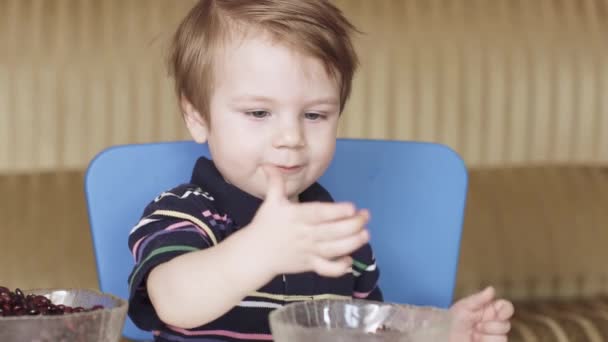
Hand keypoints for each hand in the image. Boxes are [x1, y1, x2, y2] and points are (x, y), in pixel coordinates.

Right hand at [248, 166, 369, 277]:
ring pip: (333, 249)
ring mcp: (308, 251)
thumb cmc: (265, 225)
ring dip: (352, 243)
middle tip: (366, 216)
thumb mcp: (270, 202)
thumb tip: (269, 165)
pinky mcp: (309, 265)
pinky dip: (339, 267)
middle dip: (353, 225)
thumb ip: (275, 183)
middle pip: (332, 231)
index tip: (352, 207)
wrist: (254, 254)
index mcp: (296, 217)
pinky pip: (326, 269)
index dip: (337, 211)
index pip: (319, 214)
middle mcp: (304, 234)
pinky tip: (349, 260)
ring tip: (366, 235)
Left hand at [448, 286, 514, 341]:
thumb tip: (491, 289)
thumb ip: (479, 298)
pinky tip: (475, 341)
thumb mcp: (465, 306)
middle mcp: (495, 323)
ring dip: (486, 337)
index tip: (498, 314)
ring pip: (502, 338)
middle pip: (506, 325)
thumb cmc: (454, 318)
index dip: (506, 311)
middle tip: (476, 325)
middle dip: (491, 327)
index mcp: (491, 311)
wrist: (445, 333)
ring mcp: (493, 336)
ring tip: (473, 335)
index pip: (507, 308)